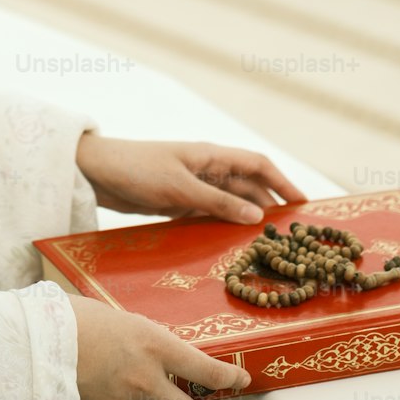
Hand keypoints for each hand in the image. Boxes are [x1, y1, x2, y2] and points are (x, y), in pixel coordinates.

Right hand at [68, 294, 251, 399]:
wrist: (34, 338)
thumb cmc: (76, 319)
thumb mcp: (125, 320)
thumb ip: (152, 342)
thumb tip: (174, 359)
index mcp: (153, 345)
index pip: (206, 371)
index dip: (229, 378)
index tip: (239, 379)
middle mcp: (144, 379)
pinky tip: (115, 399)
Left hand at [75, 134, 306, 223]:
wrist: (96, 173)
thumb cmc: (138, 170)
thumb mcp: (180, 188)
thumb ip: (218, 203)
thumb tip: (256, 215)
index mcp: (211, 155)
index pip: (257, 164)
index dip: (282, 181)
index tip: (302, 204)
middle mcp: (206, 168)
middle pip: (247, 185)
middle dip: (269, 205)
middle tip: (289, 234)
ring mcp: (192, 185)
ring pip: (229, 202)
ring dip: (246, 218)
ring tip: (266, 244)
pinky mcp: (177, 202)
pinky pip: (209, 214)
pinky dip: (222, 226)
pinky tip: (231, 244)